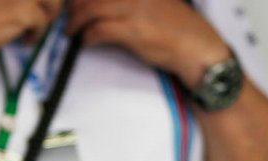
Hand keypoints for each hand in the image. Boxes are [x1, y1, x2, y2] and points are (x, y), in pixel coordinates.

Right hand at [0, 0, 62, 68]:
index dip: (34, 1)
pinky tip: (27, 41)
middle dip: (50, 2)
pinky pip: (44, 22)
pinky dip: (38, 34)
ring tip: (41, 25)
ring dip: (50, 13)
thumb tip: (14, 6)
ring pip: (53, 0)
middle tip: (45, 13)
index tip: (32, 6)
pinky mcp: (25, 10)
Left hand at [66, 0, 228, 86]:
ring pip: (91, 9)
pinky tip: (86, 42)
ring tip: (72, 31)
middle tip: (69, 17)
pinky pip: (100, 29)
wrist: (198, 49)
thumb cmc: (179, 30)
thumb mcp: (155, 5)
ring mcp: (134, 8)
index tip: (76, 4)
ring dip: (76, 21)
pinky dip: (88, 36)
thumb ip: (132, 3)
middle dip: (75, 6)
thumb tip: (106, 8)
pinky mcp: (133, 30)